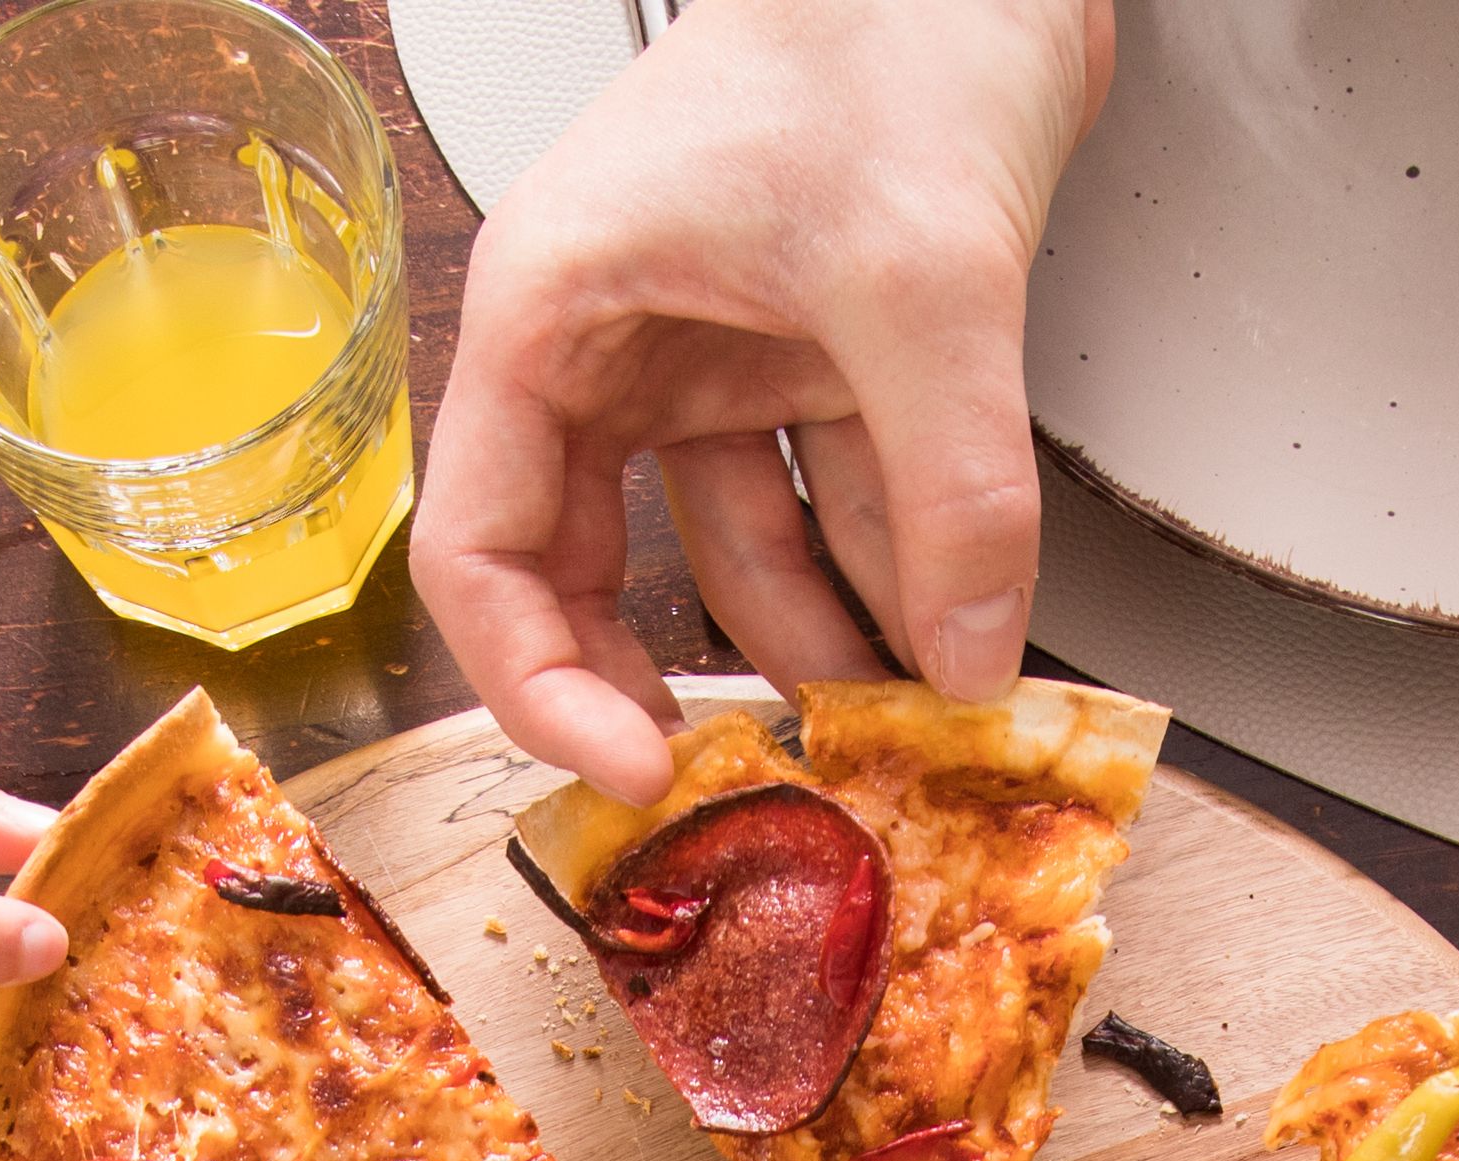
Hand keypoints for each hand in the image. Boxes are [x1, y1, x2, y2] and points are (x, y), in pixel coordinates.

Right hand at [417, 0, 1111, 798]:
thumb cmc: (877, 28)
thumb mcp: (925, 285)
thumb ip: (953, 490)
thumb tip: (972, 656)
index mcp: (557, 310)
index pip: (487, 551)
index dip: (543, 684)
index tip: (635, 770)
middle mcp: (615, 341)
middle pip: (590, 573)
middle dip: (672, 685)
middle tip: (748, 787)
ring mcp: (711, 350)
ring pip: (732, 548)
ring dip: (816, 643)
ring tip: (892, 729)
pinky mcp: (809, 348)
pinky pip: (827, 496)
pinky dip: (886, 571)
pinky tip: (948, 639)